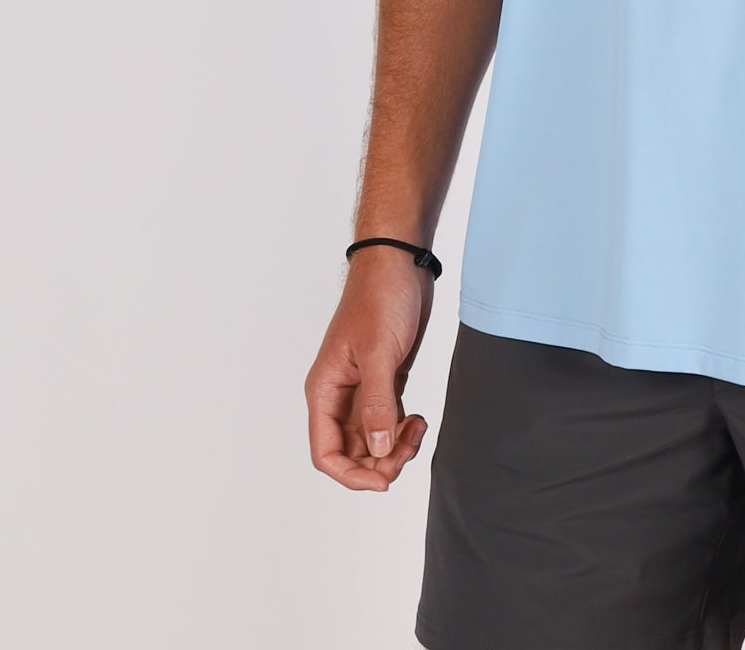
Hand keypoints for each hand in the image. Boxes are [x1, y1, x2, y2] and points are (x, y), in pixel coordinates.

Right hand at [305, 248, 434, 490]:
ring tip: (417, 430)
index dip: (351, 475)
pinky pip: (389, 421)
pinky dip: (403, 429)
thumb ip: (377, 403)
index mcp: (325, 389)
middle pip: (352, 452)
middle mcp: (340, 394)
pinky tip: (419, 420)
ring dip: (394, 447)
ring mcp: (363, 388)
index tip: (383, 481)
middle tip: (408, 450)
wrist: (400, 264)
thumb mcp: (379, 351)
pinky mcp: (385, 379)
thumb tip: (379, 451)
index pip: (326, 452)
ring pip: (373, 440)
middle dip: (379, 463)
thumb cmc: (381, 298)